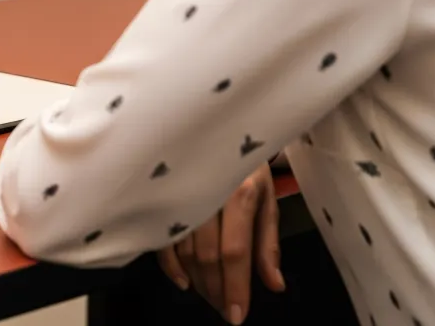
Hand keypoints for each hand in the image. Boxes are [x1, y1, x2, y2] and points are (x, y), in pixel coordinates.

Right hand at [158, 163, 284, 324]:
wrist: (217, 128)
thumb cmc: (245, 164)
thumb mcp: (267, 198)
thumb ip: (268, 243)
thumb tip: (274, 284)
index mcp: (239, 191)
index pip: (235, 251)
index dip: (236, 287)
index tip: (237, 314)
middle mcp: (207, 192)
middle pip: (208, 255)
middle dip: (217, 290)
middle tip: (224, 309)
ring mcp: (181, 192)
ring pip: (185, 250)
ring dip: (198, 281)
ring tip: (210, 294)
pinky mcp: (162, 195)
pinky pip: (160, 238)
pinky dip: (170, 265)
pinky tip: (184, 281)